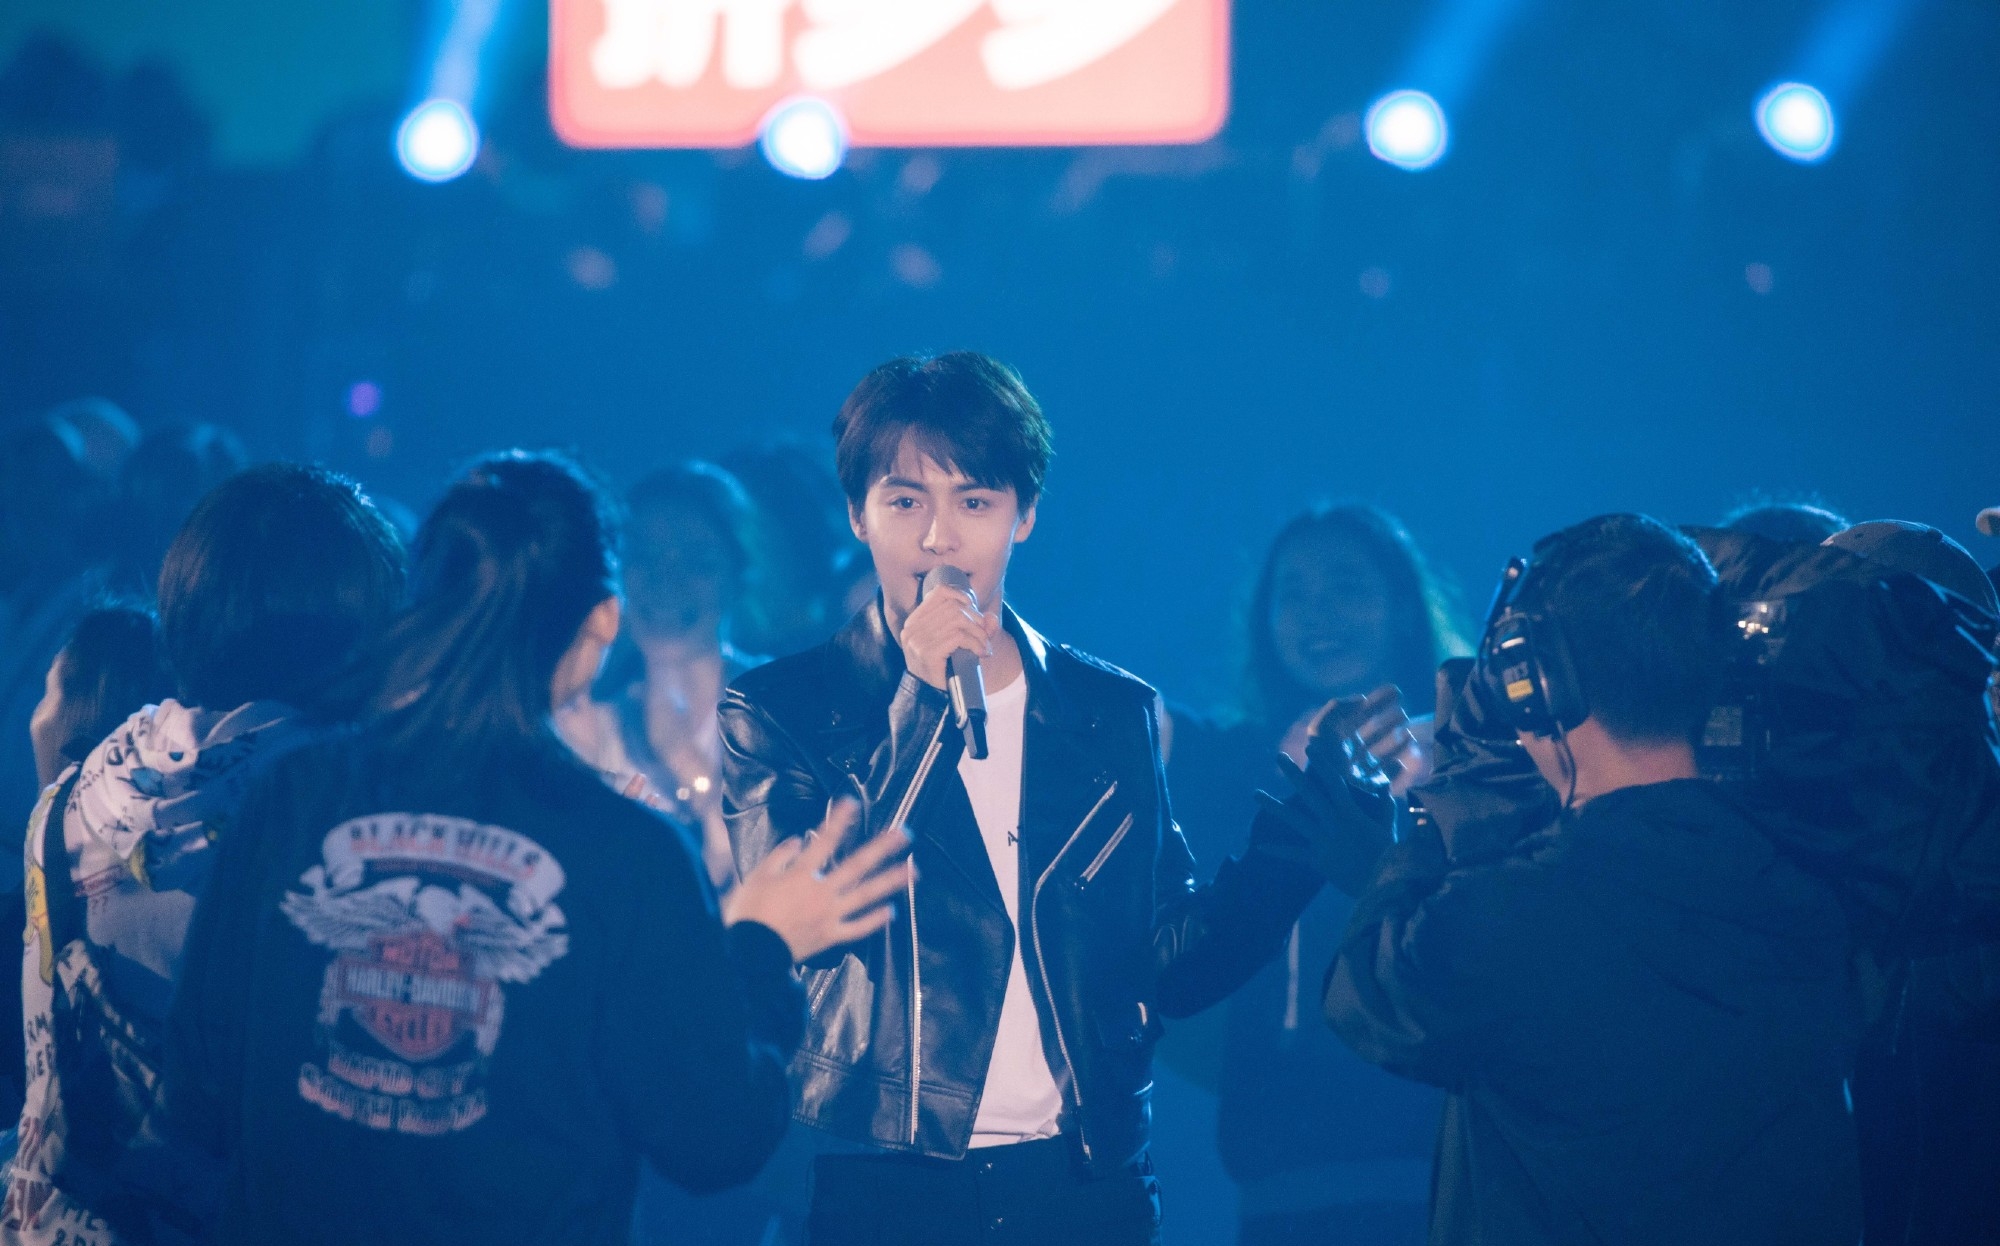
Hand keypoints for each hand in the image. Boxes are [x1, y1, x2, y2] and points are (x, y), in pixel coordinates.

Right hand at [724, 800, 914, 962]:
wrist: (750, 951)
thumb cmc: (749, 913)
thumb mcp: (757, 876)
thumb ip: (779, 856)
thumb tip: (798, 841)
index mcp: (801, 874)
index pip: (824, 841)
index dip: (839, 820)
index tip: (852, 803)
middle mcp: (821, 891)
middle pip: (857, 865)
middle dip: (882, 848)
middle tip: (905, 835)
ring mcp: (829, 914)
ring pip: (865, 895)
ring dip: (891, 882)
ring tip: (913, 871)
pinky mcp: (830, 936)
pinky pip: (857, 928)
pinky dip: (875, 921)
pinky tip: (892, 912)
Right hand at [899, 583, 997, 690]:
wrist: (934, 699)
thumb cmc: (946, 669)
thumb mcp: (959, 644)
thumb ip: (976, 627)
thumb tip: (992, 618)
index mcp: (915, 621)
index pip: (938, 592)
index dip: (961, 596)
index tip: (974, 611)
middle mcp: (912, 628)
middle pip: (953, 607)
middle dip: (975, 619)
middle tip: (984, 636)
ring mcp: (917, 640)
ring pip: (958, 620)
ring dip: (978, 633)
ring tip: (984, 646)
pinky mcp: (927, 652)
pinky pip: (959, 636)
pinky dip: (975, 643)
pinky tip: (981, 653)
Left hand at [1312, 685, 1431, 796]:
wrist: (1325, 798)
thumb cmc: (1321, 762)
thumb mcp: (1321, 729)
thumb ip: (1338, 709)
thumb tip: (1361, 699)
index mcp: (1336, 740)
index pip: (1359, 716)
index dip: (1377, 701)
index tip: (1395, 689)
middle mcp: (1349, 754)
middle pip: (1372, 732)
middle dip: (1388, 719)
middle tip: (1403, 709)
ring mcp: (1361, 771)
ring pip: (1382, 751)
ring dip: (1395, 739)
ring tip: (1408, 729)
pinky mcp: (1370, 788)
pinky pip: (1388, 773)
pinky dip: (1398, 763)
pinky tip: (1407, 752)